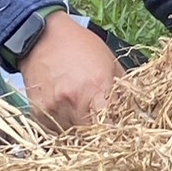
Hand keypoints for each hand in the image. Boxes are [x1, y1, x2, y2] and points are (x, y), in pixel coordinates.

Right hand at [17, 11, 124, 130]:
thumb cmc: (80, 46)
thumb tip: (131, 109)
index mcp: (98, 87)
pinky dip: (60, 126)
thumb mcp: (109, 60)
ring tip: (78, 112)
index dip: (114, 130)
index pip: (111, 124)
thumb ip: (121, 88)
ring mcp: (55, 107)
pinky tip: (63, 110)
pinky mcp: (39, 112)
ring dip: (77, 129)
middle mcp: (76, 100)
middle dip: (96, 131)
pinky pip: (53, 130)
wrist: (43, 36)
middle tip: (97, 123)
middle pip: (90, 133)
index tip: (116, 130)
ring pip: (71, 134)